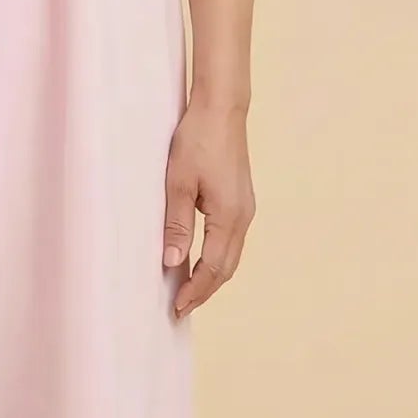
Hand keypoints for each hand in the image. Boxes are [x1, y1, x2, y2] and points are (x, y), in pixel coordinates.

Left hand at [161, 100, 255, 318]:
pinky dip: (217, 257)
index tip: (177, 308)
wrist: (221, 109)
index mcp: (229, 216)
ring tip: (189, 290)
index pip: (213, 267)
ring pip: (231, 255)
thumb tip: (173, 262)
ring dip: (211, 275)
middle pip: (226, 268)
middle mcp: (243, 217)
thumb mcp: (178, 182)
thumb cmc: (197, 140)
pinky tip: (200, 259)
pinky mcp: (241, 199)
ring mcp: (245, 208)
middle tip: (181, 307)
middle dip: (204, 290)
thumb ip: (177, 224)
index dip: (196, 291)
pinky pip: (231, 240)